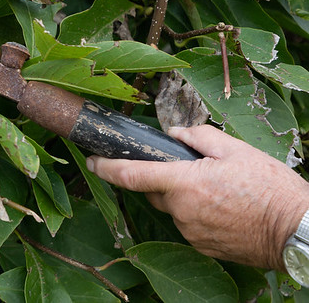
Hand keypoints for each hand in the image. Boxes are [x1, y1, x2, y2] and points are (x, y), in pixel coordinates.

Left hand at [86, 125, 308, 269]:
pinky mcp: (201, 246)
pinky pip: (187, 224)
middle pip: (153, 191)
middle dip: (161, 178)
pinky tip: (221, 207)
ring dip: (182, 196)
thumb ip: (198, 137)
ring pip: (172, 208)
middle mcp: (181, 211)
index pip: (131, 175)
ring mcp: (190, 232)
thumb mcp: (236, 149)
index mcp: (184, 183)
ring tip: (217, 189)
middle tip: (191, 169)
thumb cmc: (270, 188)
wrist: (297, 230)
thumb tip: (175, 134)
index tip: (91, 160)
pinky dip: (195, 213)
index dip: (106, 167)